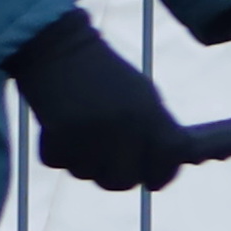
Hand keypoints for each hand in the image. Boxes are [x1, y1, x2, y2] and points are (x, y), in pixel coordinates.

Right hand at [8, 11, 196, 195]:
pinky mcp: (59, 134)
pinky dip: (56, 150)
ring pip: (87, 175)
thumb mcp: (140, 96)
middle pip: (124, 182)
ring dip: (82, 161)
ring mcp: (92, 133)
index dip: (163, 174)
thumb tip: (174, 165)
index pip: (170, 161)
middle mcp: (126, 126)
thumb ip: (157, 130)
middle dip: (114, 174)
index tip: (155, 178)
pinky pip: (59, 163)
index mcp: (151, 113)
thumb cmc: (104, 74)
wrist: (60, 48)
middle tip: (107, 160)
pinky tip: (59, 127)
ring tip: (80, 134)